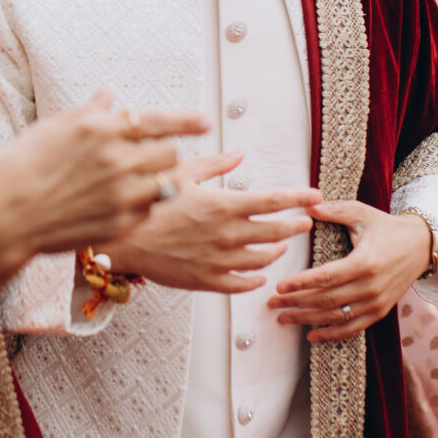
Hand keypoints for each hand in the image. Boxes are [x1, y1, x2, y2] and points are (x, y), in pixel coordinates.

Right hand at [0, 93, 207, 269]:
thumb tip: (109, 97)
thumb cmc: (19, 169)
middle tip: (148, 157)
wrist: (4, 219)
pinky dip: (144, 204)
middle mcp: (116, 160)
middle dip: (162, 152)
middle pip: (167, 152)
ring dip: (158, 179)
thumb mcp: (50, 130)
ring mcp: (121, 195)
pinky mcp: (120, 224)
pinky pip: (149, 209)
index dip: (185, 121)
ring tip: (140, 181)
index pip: (156, 120)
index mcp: (99, 130)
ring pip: (166, 183)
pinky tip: (123, 203)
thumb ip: (87, 114)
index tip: (204, 121)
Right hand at [98, 153, 318, 293]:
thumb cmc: (148, 205)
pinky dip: (255, 279)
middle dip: (295, 225)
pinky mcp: (207, 280)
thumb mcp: (180, 174)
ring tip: (282, 245)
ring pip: (262, 259)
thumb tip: (237, 154)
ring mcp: (219, 260)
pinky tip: (260, 275)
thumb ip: (214, 165)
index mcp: (223, 205)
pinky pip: (241, 283)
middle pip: (275, 231)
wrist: (122, 242)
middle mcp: (227, 234)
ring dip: (276, 251)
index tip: (315, 195)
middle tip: (306, 221)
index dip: (297, 197)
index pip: (273, 200)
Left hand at [266, 201, 432, 341]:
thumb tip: (307, 205)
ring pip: (336, 317)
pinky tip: (311, 335)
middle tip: (272, 304)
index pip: (325, 277)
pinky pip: (353, 328)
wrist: (420, 246)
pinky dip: (331, 334)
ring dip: (307, 320)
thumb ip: (334, 211)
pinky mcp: (381, 311)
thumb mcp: (361, 213)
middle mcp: (371, 286)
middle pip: (326, 300)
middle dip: (296, 303)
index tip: (279, 287)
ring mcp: (377, 302)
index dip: (300, 284)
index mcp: (364, 262)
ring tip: (283, 318)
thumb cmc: (386, 227)